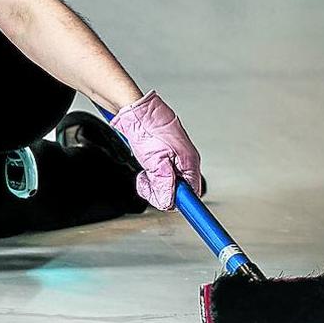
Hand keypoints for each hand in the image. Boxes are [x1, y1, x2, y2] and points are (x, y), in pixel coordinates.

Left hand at [107, 90, 201, 210]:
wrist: (130, 107)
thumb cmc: (145, 126)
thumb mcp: (155, 162)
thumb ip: (163, 185)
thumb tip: (169, 202)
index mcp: (189, 160)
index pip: (193, 192)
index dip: (185, 204)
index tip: (184, 214)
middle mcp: (184, 158)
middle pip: (178, 188)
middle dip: (161, 190)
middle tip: (148, 182)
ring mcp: (173, 155)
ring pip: (166, 181)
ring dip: (153, 181)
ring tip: (144, 172)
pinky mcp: (162, 152)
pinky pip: (159, 172)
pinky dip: (149, 173)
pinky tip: (143, 166)